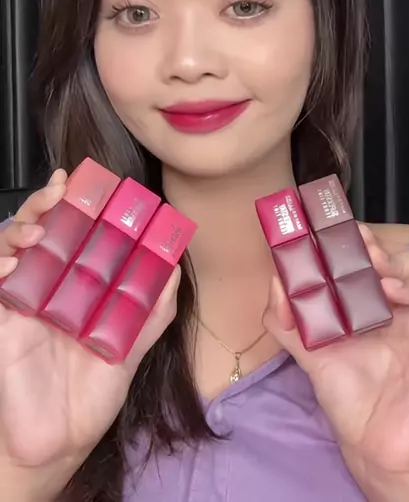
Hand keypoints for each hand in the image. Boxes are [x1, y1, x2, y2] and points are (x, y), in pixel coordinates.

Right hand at [0, 171, 179, 498]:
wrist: (57, 443)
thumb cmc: (91, 397)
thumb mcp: (129, 350)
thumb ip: (150, 311)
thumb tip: (174, 268)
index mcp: (81, 287)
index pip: (79, 234)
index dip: (83, 205)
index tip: (96, 182)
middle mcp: (50, 286)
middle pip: (45, 230)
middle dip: (51, 201)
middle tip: (65, 187)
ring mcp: (24, 299)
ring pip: (15, 245)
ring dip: (25, 224)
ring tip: (41, 221)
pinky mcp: (2, 318)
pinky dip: (2, 262)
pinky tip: (16, 261)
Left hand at [263, 224, 408, 490]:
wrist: (370, 445)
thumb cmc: (346, 394)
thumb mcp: (308, 352)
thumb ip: (287, 318)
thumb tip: (277, 279)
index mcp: (380, 301)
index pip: (387, 254)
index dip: (375, 241)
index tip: (355, 237)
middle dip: (397, 258)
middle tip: (374, 270)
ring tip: (395, 295)